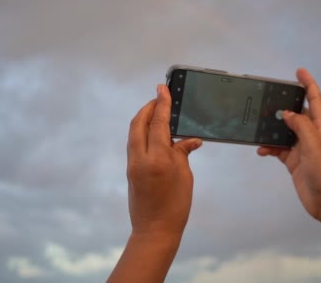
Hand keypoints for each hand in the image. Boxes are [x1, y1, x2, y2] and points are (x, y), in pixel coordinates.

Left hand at [126, 84, 201, 238]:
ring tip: (157, 111)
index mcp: (157, 159)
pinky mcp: (130, 170)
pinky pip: (135, 144)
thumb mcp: (185, 176)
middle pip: (139, 123)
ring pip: (134, 133)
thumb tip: (190, 139)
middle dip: (148, 107)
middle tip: (160, 97)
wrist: (154, 230)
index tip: (163, 88)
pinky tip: (156, 133)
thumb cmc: (175, 205)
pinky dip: (143, 133)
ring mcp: (132, 164)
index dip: (162, 104)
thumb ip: (183, 152)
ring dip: (144, 119)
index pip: (158, 123)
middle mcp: (140, 158)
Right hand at [257, 68, 320, 220]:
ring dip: (272, 129)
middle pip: (298, 113)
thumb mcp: (314, 145)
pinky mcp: (293, 161)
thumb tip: (287, 114)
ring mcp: (302, 149)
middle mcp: (312, 136)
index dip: (309, 84)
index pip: (315, 100)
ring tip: (259, 124)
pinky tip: (261, 150)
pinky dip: (269, 148)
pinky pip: (278, 149)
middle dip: (285, 104)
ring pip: (285, 131)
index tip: (299, 71)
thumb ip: (300, 126)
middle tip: (270, 97)